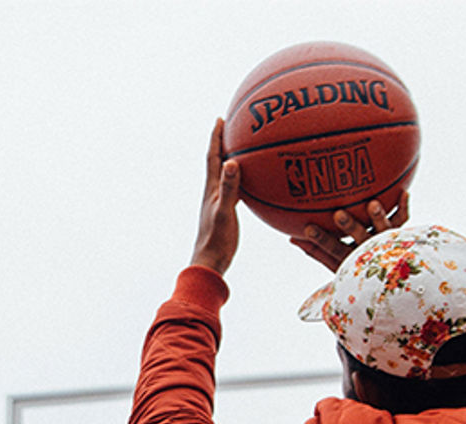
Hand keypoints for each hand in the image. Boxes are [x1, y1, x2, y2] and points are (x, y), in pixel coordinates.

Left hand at [190, 118, 241, 274]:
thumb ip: (228, 189)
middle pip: (218, 161)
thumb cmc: (216, 240)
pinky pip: (237, 189)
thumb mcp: (224, 212)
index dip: (215, 138)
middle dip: (223, 142)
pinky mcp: (227, 212)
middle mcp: (213, 192)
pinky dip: (244, 180)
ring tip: (243, 146)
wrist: (210, 262)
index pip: (212, 157)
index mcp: (211, 189)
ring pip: (227, 174)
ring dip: (233, 159)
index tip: (220, 118)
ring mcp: (219, 202)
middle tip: (232, 125)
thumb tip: (231, 162)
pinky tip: (255, 180)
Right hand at [289, 191, 409, 271]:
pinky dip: (404, 208)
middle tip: (339, 213)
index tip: (307, 228)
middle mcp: (369, 251)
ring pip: (384, 230)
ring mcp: (386, 243)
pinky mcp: (399, 234)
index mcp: (351, 258)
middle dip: (349, 226)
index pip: (333, 249)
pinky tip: (404, 192)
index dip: (320, 240)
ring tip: (372, 203)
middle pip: (359, 239)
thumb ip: (315, 251)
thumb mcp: (333, 263)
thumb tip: (290, 238)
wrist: (388, 281)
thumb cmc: (354, 267)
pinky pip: (403, 221)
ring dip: (378, 217)